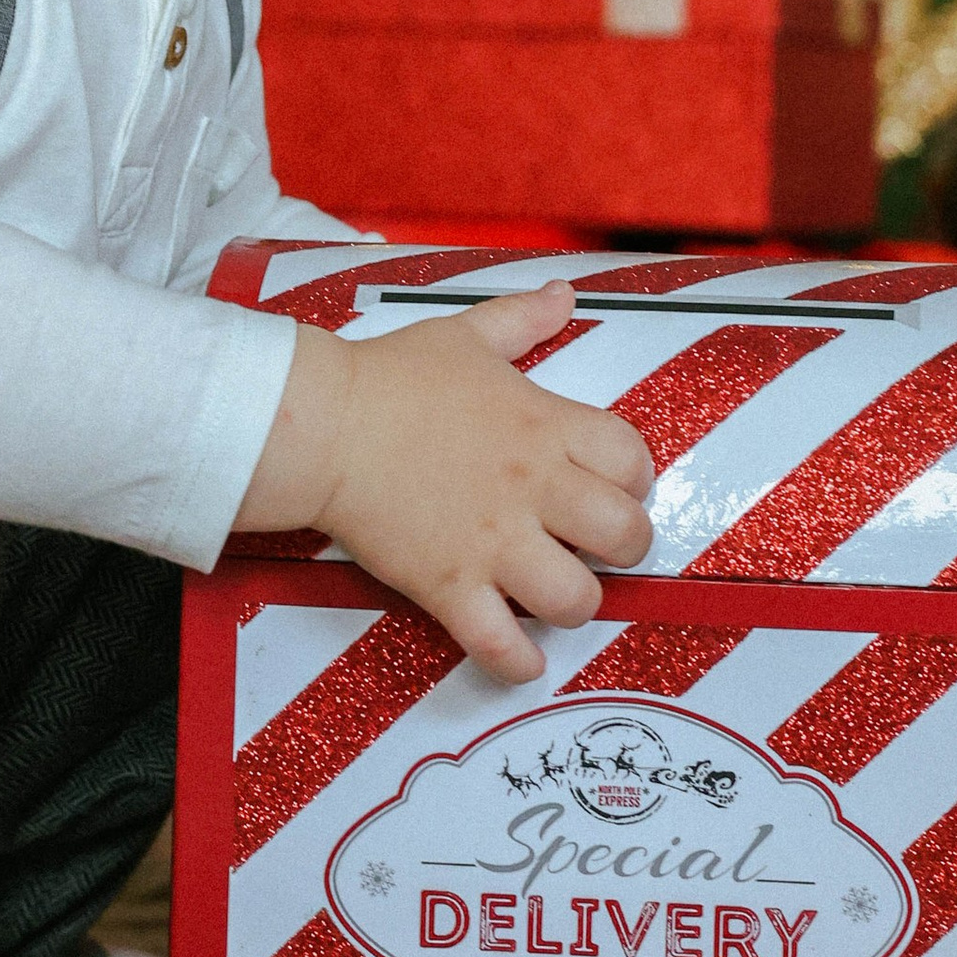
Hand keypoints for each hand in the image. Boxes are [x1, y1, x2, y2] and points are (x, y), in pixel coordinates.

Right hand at [235, 282, 653, 685]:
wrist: (322, 425)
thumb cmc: (390, 379)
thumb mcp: (466, 336)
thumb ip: (523, 318)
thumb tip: (564, 294)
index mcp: (545, 425)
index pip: (632, 459)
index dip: (634, 479)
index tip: (613, 487)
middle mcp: (533, 488)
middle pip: (625, 536)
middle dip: (623, 548)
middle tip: (594, 547)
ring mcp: (493, 542)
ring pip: (575, 598)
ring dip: (576, 605)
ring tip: (554, 596)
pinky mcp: (449, 585)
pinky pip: (499, 644)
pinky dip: (518, 663)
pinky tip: (521, 658)